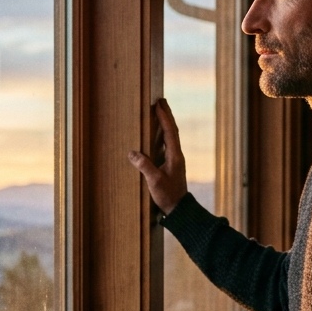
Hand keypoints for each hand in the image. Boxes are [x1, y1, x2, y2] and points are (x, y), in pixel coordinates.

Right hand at [127, 98, 187, 214]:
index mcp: (175, 156)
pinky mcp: (171, 164)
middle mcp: (176, 155)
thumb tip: (132, 153)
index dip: (164, 117)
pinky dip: (163, 134)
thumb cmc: (168, 195)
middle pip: (172, 130)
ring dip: (165, 123)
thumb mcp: (155, 181)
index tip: (158, 104)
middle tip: (161, 101)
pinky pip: (167, 144)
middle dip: (166, 115)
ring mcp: (175, 159)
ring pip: (170, 136)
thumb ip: (145, 166)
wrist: (179, 208)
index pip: (170, 132)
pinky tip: (158, 134)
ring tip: (160, 112)